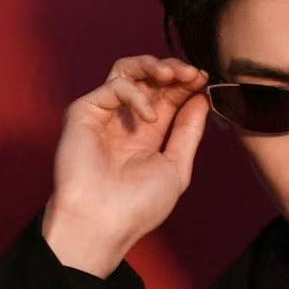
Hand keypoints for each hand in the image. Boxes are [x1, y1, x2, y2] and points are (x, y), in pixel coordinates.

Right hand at [42, 54, 209, 271]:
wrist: (104, 222)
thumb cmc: (138, 205)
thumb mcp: (176, 166)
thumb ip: (188, 131)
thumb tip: (201, 99)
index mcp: (148, 134)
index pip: (168, 96)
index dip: (186, 83)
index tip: (203, 78)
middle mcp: (126, 120)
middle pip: (149, 78)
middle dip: (173, 69)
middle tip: (191, 73)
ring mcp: (105, 114)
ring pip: (126, 70)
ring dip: (153, 65)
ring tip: (172, 76)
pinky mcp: (84, 112)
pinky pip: (114, 86)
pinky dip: (136, 94)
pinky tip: (148, 118)